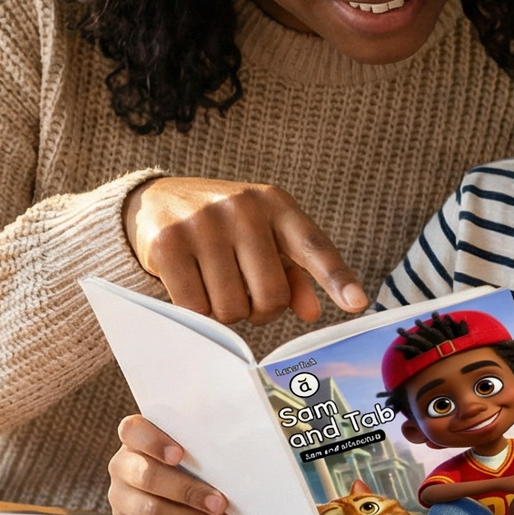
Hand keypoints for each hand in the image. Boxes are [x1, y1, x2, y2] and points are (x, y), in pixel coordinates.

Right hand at [106, 415, 235, 514]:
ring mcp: (120, 499)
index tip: (180, 455)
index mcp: (135, 439)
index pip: (133, 431)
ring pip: (151, 512)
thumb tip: (236, 460)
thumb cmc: (185, 466)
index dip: (154, 442)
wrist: (167, 496)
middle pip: (147, 477)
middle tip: (219, 503)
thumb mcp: (190, 450)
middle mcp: (122, 467)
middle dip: (187, 492)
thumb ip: (201, 448)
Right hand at [123, 176, 367, 325]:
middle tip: (244, 296)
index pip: (313, 246)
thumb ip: (293, 273)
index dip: (336, 278)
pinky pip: (196, 307)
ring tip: (214, 287)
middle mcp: (243, 207)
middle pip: (270, 296)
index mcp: (275, 204)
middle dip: (258, 311)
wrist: (156, 201)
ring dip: (225, 313)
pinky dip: (197, 312)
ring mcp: (203, 223)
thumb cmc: (222, 228)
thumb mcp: (262, 237)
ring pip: (231, 308)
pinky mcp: (169, 243)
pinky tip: (191, 289)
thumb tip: (313, 311)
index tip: (357, 304)